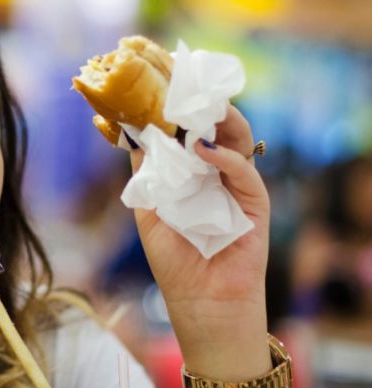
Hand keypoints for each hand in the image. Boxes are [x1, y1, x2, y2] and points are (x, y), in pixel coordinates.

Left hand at [129, 106, 271, 369]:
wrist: (200, 300)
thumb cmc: (175, 259)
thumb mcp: (149, 211)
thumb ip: (146, 175)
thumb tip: (131, 136)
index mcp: (192, 175)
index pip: (189, 135)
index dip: (178, 114)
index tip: (160, 89)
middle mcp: (217, 176)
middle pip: (215, 131)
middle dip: (201, 108)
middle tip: (182, 87)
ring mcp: (237, 187)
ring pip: (237, 142)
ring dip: (220, 122)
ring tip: (199, 108)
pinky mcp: (256, 204)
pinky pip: (245, 173)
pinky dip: (226, 158)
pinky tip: (204, 149)